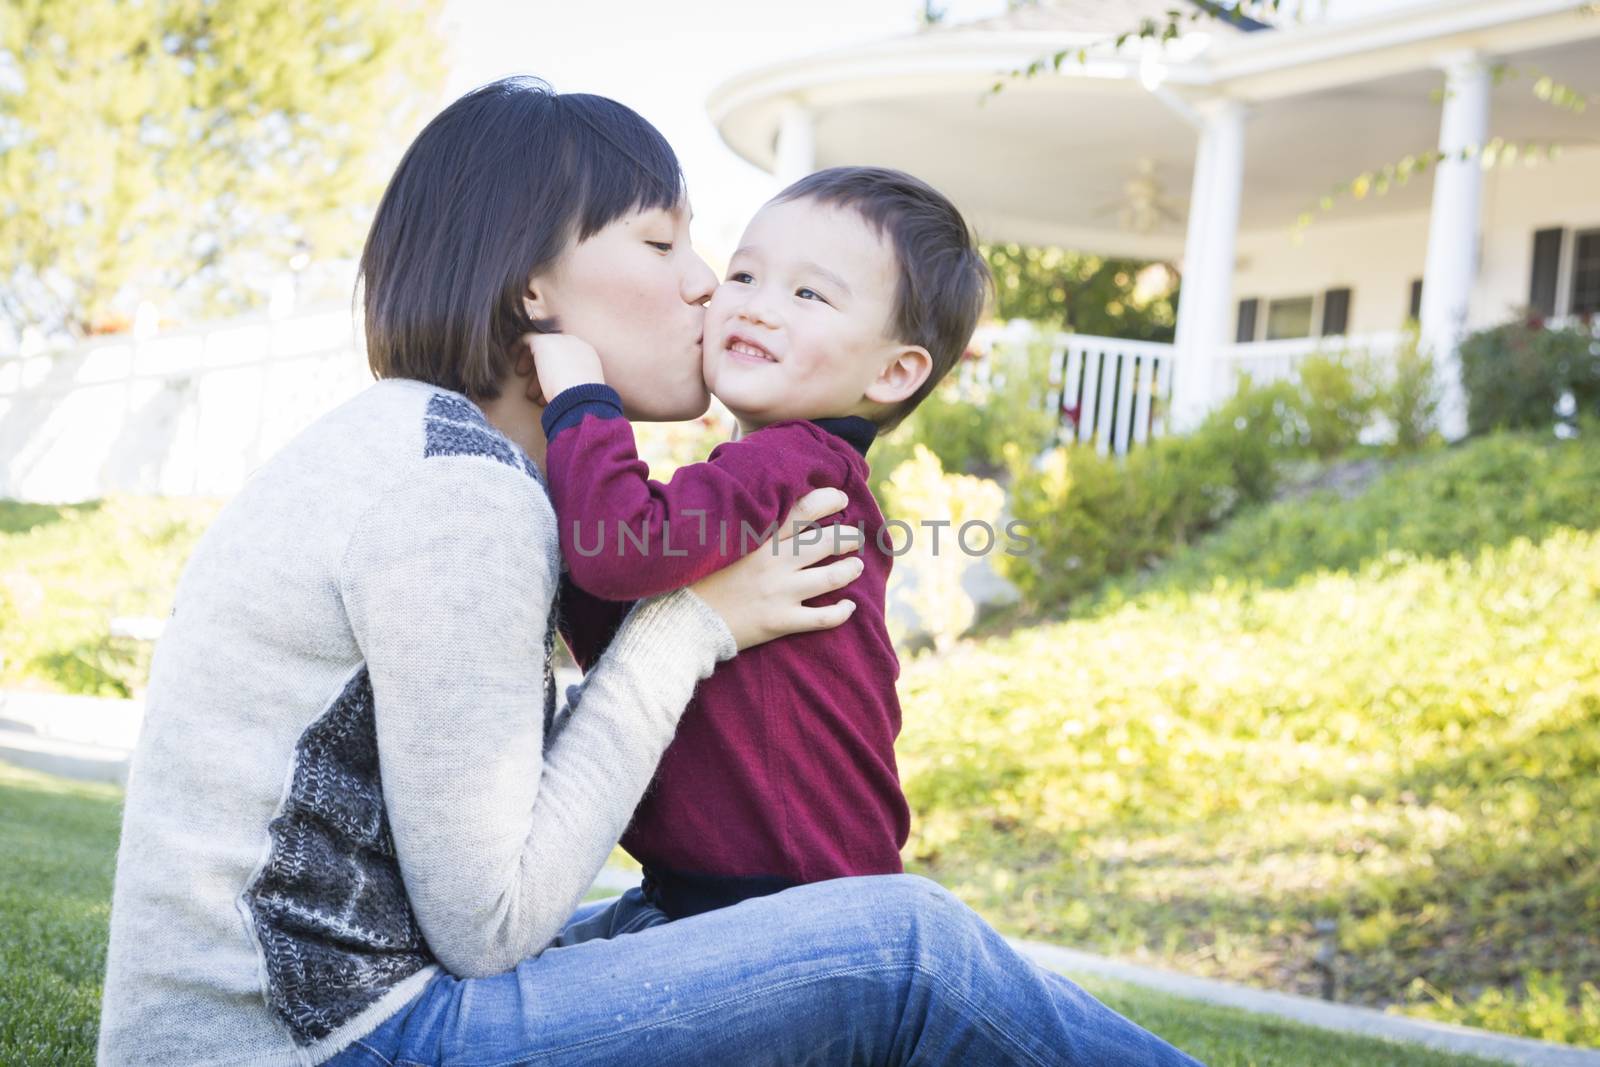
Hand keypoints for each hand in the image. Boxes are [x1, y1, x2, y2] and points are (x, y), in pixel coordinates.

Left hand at [518, 332, 604, 405]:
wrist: (579, 396)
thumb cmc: (581, 401)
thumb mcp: (579, 390)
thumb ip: (572, 384)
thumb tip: (560, 392)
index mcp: (587, 355)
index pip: (568, 357)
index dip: (555, 372)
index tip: (548, 387)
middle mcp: (575, 344)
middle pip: (553, 353)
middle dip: (543, 373)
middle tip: (536, 392)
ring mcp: (559, 341)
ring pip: (540, 350)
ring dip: (532, 370)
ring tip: (530, 393)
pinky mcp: (544, 342)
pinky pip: (528, 339)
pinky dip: (519, 347)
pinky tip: (512, 357)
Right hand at [689, 488, 863, 651]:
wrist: (683, 619)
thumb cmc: (695, 577)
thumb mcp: (716, 540)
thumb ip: (741, 522)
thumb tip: (757, 501)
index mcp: (759, 538)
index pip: (804, 509)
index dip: (829, 500)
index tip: (841, 499)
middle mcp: (774, 562)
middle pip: (826, 542)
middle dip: (848, 537)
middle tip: (854, 537)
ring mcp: (780, 592)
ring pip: (831, 577)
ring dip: (850, 569)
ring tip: (856, 566)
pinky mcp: (781, 621)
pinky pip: (823, 618)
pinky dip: (841, 612)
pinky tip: (848, 607)